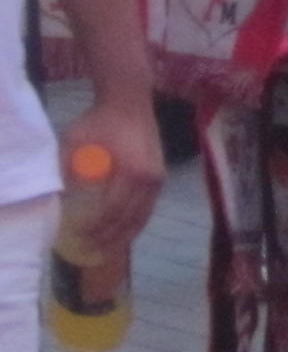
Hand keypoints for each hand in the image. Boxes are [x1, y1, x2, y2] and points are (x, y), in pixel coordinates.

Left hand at [70, 96, 165, 253]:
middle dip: (108, 238)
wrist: (129, 101)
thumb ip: (70, 172)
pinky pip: (148, 207)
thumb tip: (63, 200)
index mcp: (131, 172)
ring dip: (124, 235)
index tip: (79, 238)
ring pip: (142, 217)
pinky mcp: (160, 177)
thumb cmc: (100, 121)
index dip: (95, 228)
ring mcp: (158, 179)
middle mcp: (149, 179)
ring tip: (106, 248)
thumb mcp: (75, 143)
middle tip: (89, 250)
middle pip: (128, 219)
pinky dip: (136, 223)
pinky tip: (124, 231)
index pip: (111, 211)